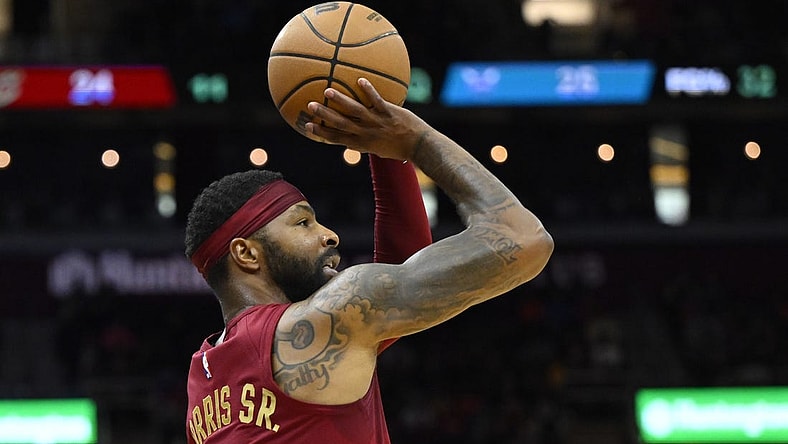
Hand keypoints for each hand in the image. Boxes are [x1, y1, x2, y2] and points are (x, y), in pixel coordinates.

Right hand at [305, 78, 430, 160]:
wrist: (419, 146)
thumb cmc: (399, 148)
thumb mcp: (378, 149)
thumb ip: (364, 142)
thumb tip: (353, 139)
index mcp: (362, 143)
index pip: (337, 138)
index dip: (322, 132)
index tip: (308, 126)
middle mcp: (366, 133)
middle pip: (341, 123)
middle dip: (325, 115)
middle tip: (310, 106)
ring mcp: (377, 122)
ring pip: (355, 110)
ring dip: (341, 101)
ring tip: (328, 91)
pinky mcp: (389, 112)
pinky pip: (376, 100)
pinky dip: (368, 90)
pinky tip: (360, 79)